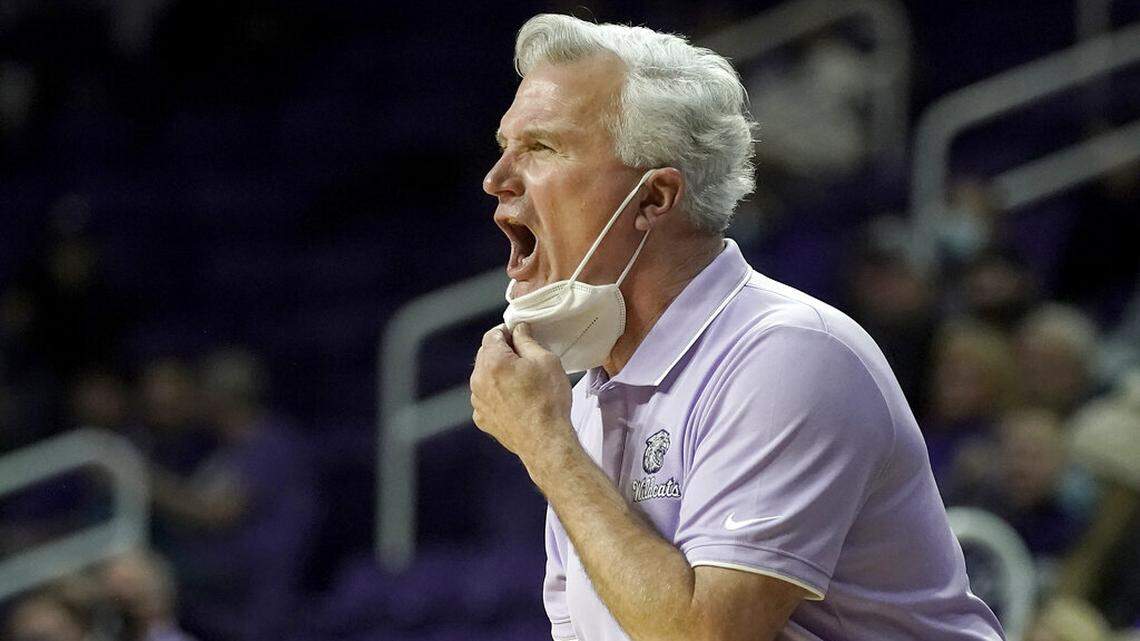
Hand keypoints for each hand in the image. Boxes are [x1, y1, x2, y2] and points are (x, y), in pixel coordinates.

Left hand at [469, 323, 574, 465]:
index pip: (492, 335)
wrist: (546, 441)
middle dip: (503, 352)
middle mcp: (478, 380)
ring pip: (485, 377)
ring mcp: (478, 402)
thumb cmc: (548, 400)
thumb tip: (519, 329)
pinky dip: (498, 395)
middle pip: (486, 355)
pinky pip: (487, 398)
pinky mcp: (482, 418)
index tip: (520, 335)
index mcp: (493, 362)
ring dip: (499, 374)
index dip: (507, 331)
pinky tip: (517, 401)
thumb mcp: (545, 360)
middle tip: (526, 358)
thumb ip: (527, 340)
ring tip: (524, 383)